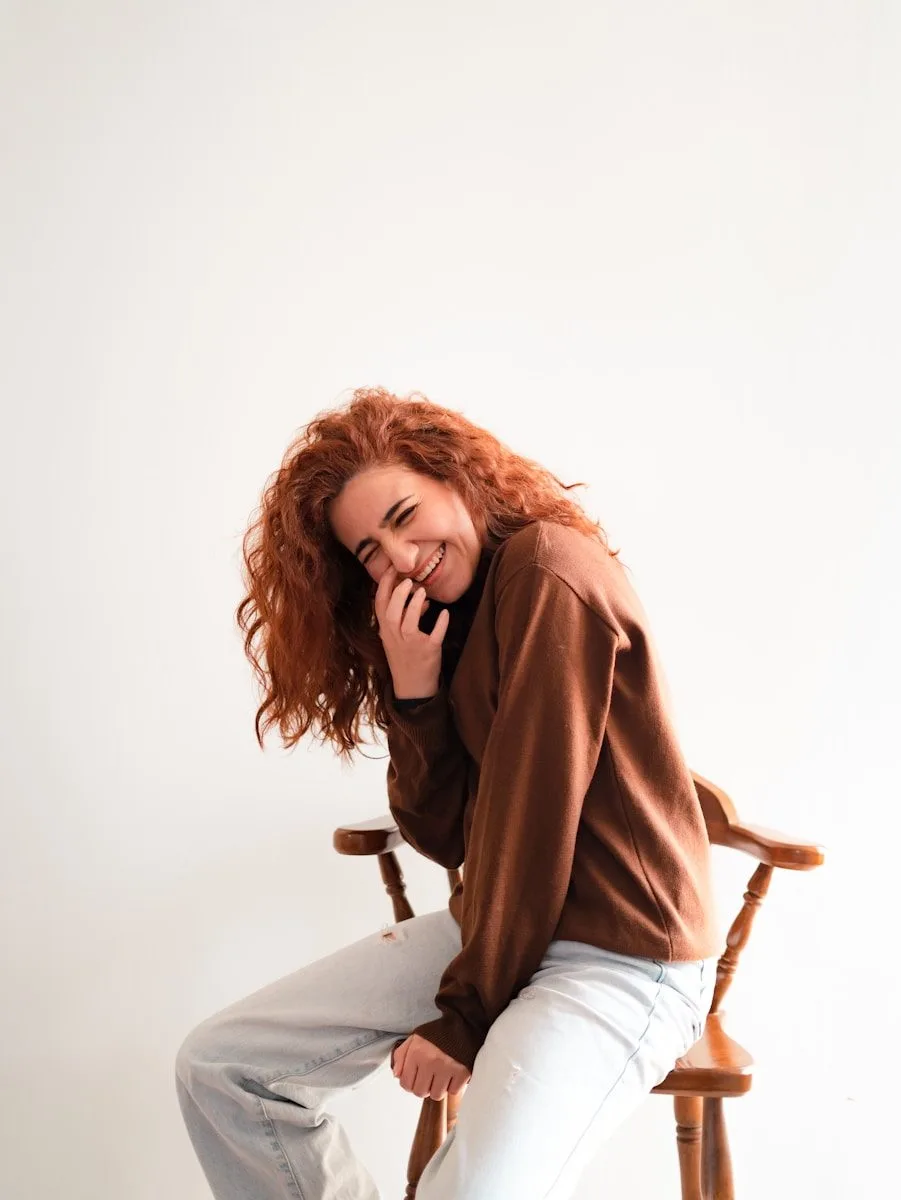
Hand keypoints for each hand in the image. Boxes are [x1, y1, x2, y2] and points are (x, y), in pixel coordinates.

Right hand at [374, 565, 449, 697]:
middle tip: (408, 580)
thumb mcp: (397, 637)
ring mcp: (411, 646)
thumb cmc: (405, 657)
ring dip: (415, 605)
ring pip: (408, 623)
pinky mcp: (428, 652)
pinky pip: (434, 636)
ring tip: (422, 591)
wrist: (413, 687)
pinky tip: (444, 613)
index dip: (383, 585)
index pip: (379, 605)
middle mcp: (395, 637)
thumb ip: (406, 616)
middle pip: (391, 612)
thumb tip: (422, 597)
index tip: (390, 568)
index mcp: (385, 631)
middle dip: (398, 594)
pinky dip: (440, 624)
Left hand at [391, 1033, 470, 1099]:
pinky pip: (453, 1091)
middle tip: (430, 1077)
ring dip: (438, 1088)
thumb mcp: (415, 1038)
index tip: (416, 1079)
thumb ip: (401, 1055)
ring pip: (436, 1095)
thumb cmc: (438, 1032)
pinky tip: (453, 1074)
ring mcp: (447, 1068)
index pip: (406, 1083)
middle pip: (420, 1092)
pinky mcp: (462, 1072)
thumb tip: (397, 1075)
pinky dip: (453, 1086)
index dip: (410, 1083)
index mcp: (416, 1052)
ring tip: (441, 1075)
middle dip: (424, 1087)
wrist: (463, 1023)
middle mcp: (430, 1061)